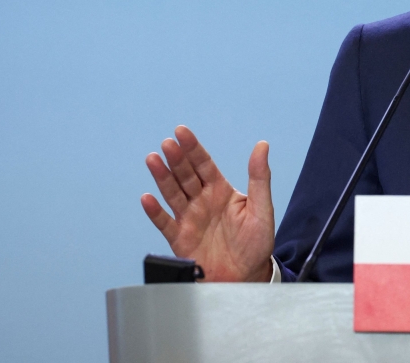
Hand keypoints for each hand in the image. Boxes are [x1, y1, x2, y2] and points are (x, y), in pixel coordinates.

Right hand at [140, 126, 274, 281]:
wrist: (246, 278)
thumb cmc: (256, 243)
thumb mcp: (262, 208)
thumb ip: (259, 177)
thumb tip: (262, 145)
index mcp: (220, 191)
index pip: (204, 164)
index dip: (193, 148)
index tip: (181, 132)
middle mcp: (202, 201)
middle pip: (185, 176)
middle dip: (177, 159)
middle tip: (168, 144)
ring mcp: (189, 219)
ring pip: (172, 194)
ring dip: (162, 177)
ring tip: (152, 160)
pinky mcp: (180, 239)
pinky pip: (165, 223)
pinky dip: (155, 212)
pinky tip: (147, 198)